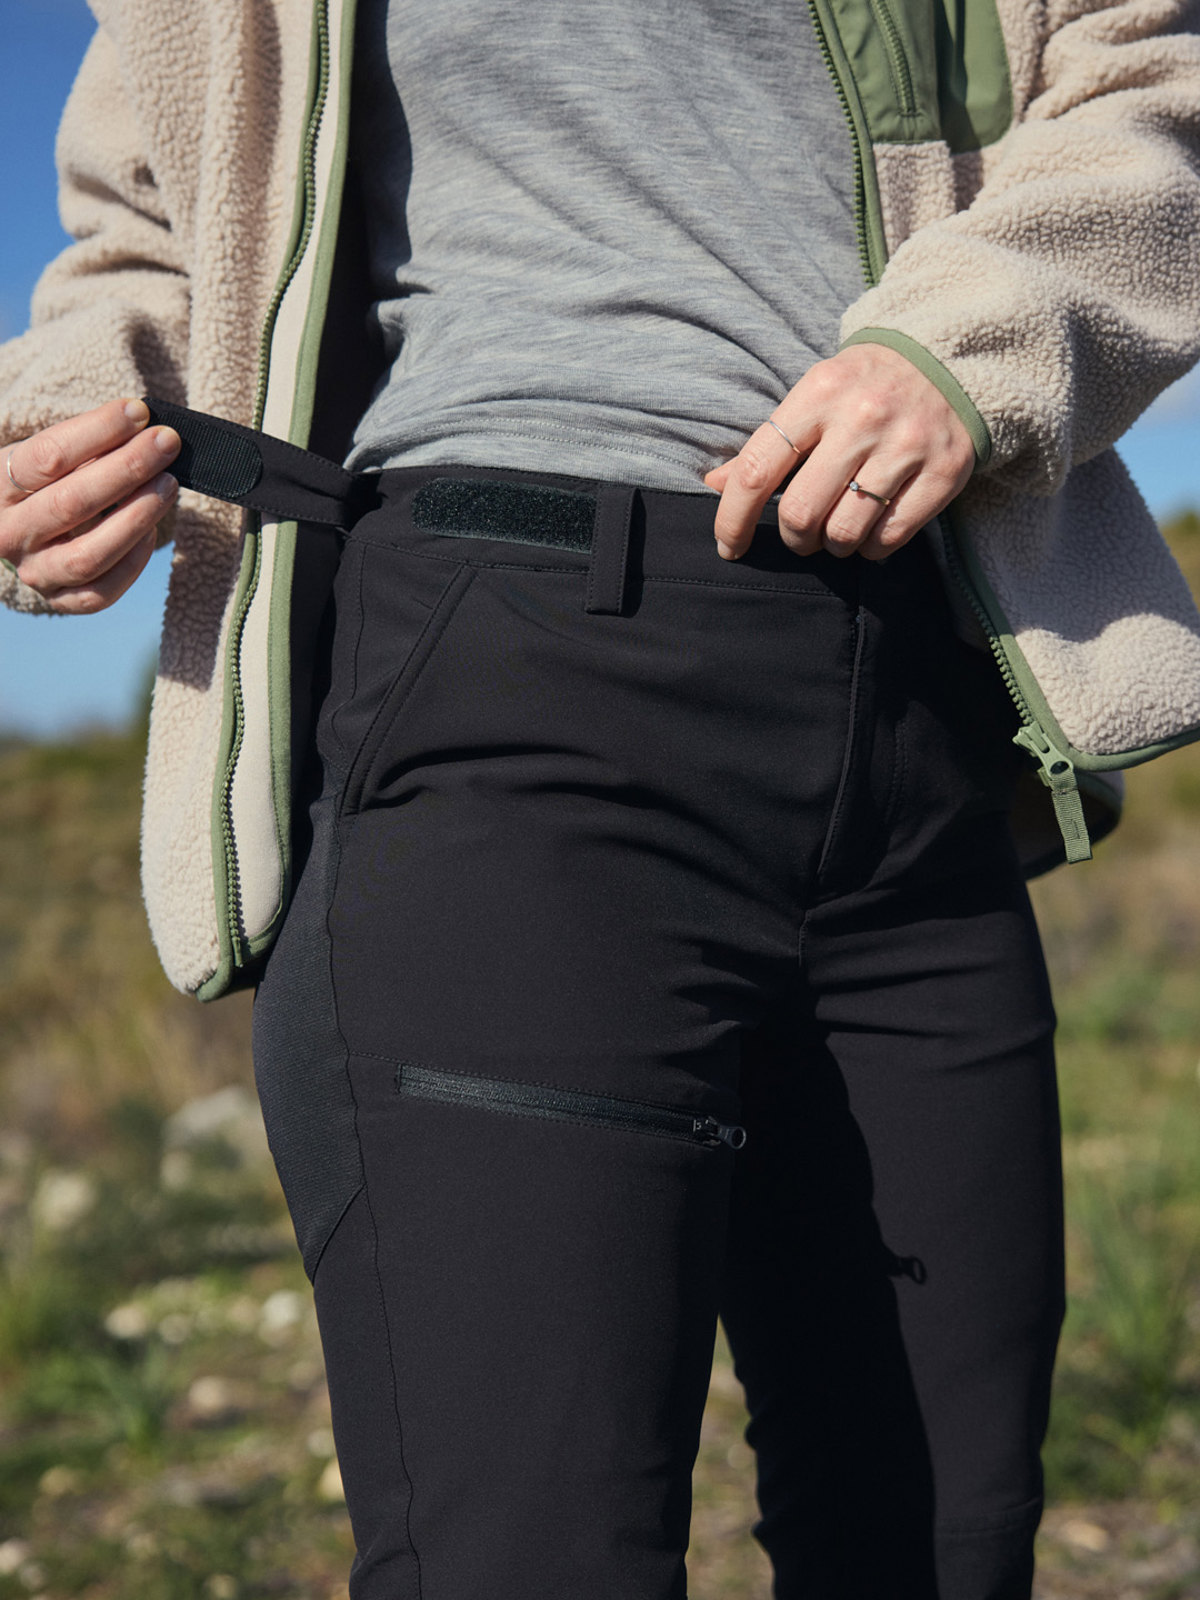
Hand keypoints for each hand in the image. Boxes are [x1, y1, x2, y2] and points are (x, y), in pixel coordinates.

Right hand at [1, 398, 180, 612]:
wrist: (21, 528)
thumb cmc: (44, 481)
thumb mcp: (49, 455)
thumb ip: (88, 443)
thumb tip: (141, 426)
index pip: (47, 457)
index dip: (97, 431)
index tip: (139, 412)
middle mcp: (9, 533)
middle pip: (72, 504)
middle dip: (127, 469)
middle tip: (166, 443)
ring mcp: (34, 571)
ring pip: (89, 555)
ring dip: (137, 516)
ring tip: (169, 483)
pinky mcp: (60, 600)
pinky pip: (101, 592)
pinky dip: (133, 561)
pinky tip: (151, 529)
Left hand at [704, 343, 974, 561]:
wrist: (948, 358)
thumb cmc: (864, 386)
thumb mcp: (812, 395)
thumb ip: (767, 442)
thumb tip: (715, 483)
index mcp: (819, 393)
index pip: (757, 471)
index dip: (734, 519)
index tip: (728, 545)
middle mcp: (863, 418)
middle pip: (801, 513)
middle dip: (794, 537)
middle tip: (802, 533)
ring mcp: (906, 446)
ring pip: (844, 534)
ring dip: (832, 546)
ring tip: (839, 529)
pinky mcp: (944, 471)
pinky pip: (890, 538)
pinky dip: (872, 547)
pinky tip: (872, 529)